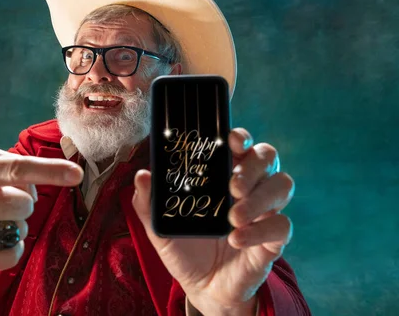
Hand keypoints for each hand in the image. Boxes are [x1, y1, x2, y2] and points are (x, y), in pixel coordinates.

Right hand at [0, 148, 82, 276]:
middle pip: (24, 204)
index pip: (16, 169)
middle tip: (4, 202)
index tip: (76, 174)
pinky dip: (12, 246)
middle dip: (24, 202)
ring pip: (20, 229)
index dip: (49, 170)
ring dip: (16, 224)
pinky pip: (13, 254)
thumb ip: (11, 164)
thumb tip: (38, 184)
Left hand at [132, 128, 294, 314]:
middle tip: (232, 185)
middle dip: (253, 165)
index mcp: (222, 175)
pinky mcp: (272, 239)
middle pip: (267, 156)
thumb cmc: (184, 248)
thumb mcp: (160, 226)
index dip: (240, 136)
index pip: (240, 144)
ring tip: (233, 217)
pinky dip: (260, 230)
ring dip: (260, 197)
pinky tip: (236, 239)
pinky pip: (282, 225)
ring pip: (283, 184)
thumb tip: (142, 176)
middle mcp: (247, 187)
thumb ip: (148, 202)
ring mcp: (263, 211)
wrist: (201, 287)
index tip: (231, 140)